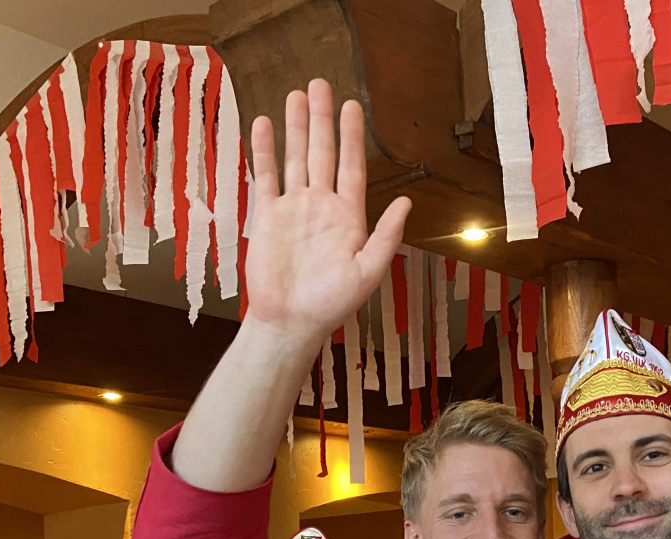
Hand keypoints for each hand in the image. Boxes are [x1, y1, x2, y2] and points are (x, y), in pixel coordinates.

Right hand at [241, 81, 409, 346]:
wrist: (291, 321)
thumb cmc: (332, 304)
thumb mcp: (368, 271)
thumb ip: (386, 236)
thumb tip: (406, 201)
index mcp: (348, 217)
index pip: (351, 166)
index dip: (351, 135)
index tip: (352, 105)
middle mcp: (321, 207)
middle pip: (322, 153)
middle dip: (322, 119)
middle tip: (320, 84)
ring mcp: (293, 209)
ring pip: (295, 158)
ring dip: (296, 127)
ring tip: (296, 95)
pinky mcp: (266, 217)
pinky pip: (266, 177)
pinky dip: (264, 151)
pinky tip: (263, 125)